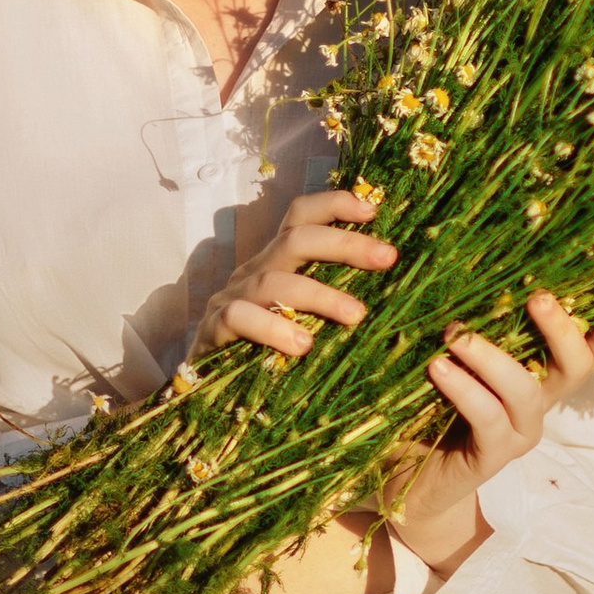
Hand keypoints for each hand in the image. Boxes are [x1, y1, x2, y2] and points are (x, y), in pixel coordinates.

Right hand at [197, 185, 397, 360]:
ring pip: (273, 282)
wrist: (204, 388)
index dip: (334, 204)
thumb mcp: (301, 319)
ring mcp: (230, 299)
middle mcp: (252, 272)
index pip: (299, 217)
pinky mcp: (213, 331)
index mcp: (276, 264)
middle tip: (386, 258)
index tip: (374, 210)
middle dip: (344, 244)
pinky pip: (239, 318)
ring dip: (320, 294)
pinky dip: (273, 328)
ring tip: (355, 315)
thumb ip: (331, 304)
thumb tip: (389, 299)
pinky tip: (301, 346)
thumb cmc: (266, 353)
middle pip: (294, 239)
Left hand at [391, 292, 593, 576]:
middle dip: (561, 330)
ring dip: (492, 357)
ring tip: (455, 335)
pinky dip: (464, 389)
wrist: (409, 479)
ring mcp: (518, 434)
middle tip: (537, 297)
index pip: (584, 357)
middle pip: (573, 368)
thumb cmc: (430, 410)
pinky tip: (439, 368)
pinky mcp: (491, 456)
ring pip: (526, 391)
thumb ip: (471, 332)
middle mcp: (537, 407)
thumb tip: (465, 276)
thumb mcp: (456, 364)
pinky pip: (487, 418)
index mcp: (538, 380)